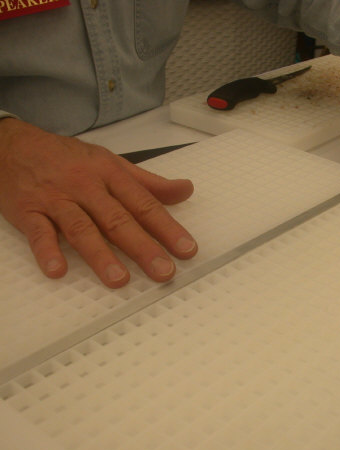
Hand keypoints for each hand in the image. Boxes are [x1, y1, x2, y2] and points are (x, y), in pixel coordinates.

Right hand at [0, 118, 197, 287]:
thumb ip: (149, 183)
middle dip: (143, 247)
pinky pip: (38, 232)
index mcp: (110, 174)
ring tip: (119, 279)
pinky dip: (47, 251)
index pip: (144, 204)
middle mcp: (86, 186)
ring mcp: (56, 199)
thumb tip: (185, 190)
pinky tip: (58, 270)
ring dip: (100, 255)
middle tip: (163, 271)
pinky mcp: (28, 210)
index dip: (168, 228)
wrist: (12, 144)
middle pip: (118, 220)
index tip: (187, 249)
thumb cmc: (68, 158)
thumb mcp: (112, 163)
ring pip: (81, 228)